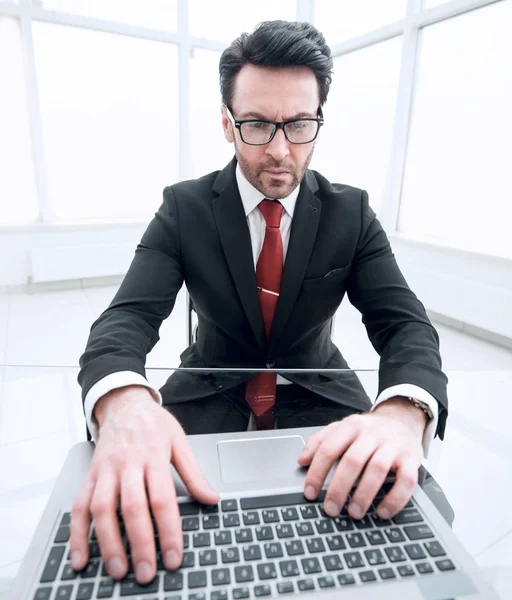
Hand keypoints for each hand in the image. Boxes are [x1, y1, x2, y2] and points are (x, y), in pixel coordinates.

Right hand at [69, 385, 218, 583]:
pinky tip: (81, 557)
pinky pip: (79, 506)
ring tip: (118, 570)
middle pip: (132, 507)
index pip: (163, 499)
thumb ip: (193, 473)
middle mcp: (127, 464)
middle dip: (139, 544)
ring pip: (102, 509)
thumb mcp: (179, 441)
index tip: (173, 557)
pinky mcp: (90, 475)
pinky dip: (77, 534)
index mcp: (154, 456)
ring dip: (108, 543)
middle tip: (147, 573)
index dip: (168, 531)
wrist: (123, 403)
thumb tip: (211, 498)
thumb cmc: (153, 424)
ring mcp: (105, 470)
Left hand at [297, 397, 425, 520]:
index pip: (329, 448)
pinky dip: (394, 499)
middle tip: (331, 509)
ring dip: (364, 494)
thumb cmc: (368, 430)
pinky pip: (406, 480)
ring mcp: (393, 445)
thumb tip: (301, 461)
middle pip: (352, 461)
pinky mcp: (412, 458)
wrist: (402, 419)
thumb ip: (320, 442)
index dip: (317, 472)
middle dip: (339, 488)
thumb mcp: (342, 428)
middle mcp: (372, 433)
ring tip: (354, 512)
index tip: (310, 493)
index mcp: (351, 426)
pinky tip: (382, 511)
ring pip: (377, 469)